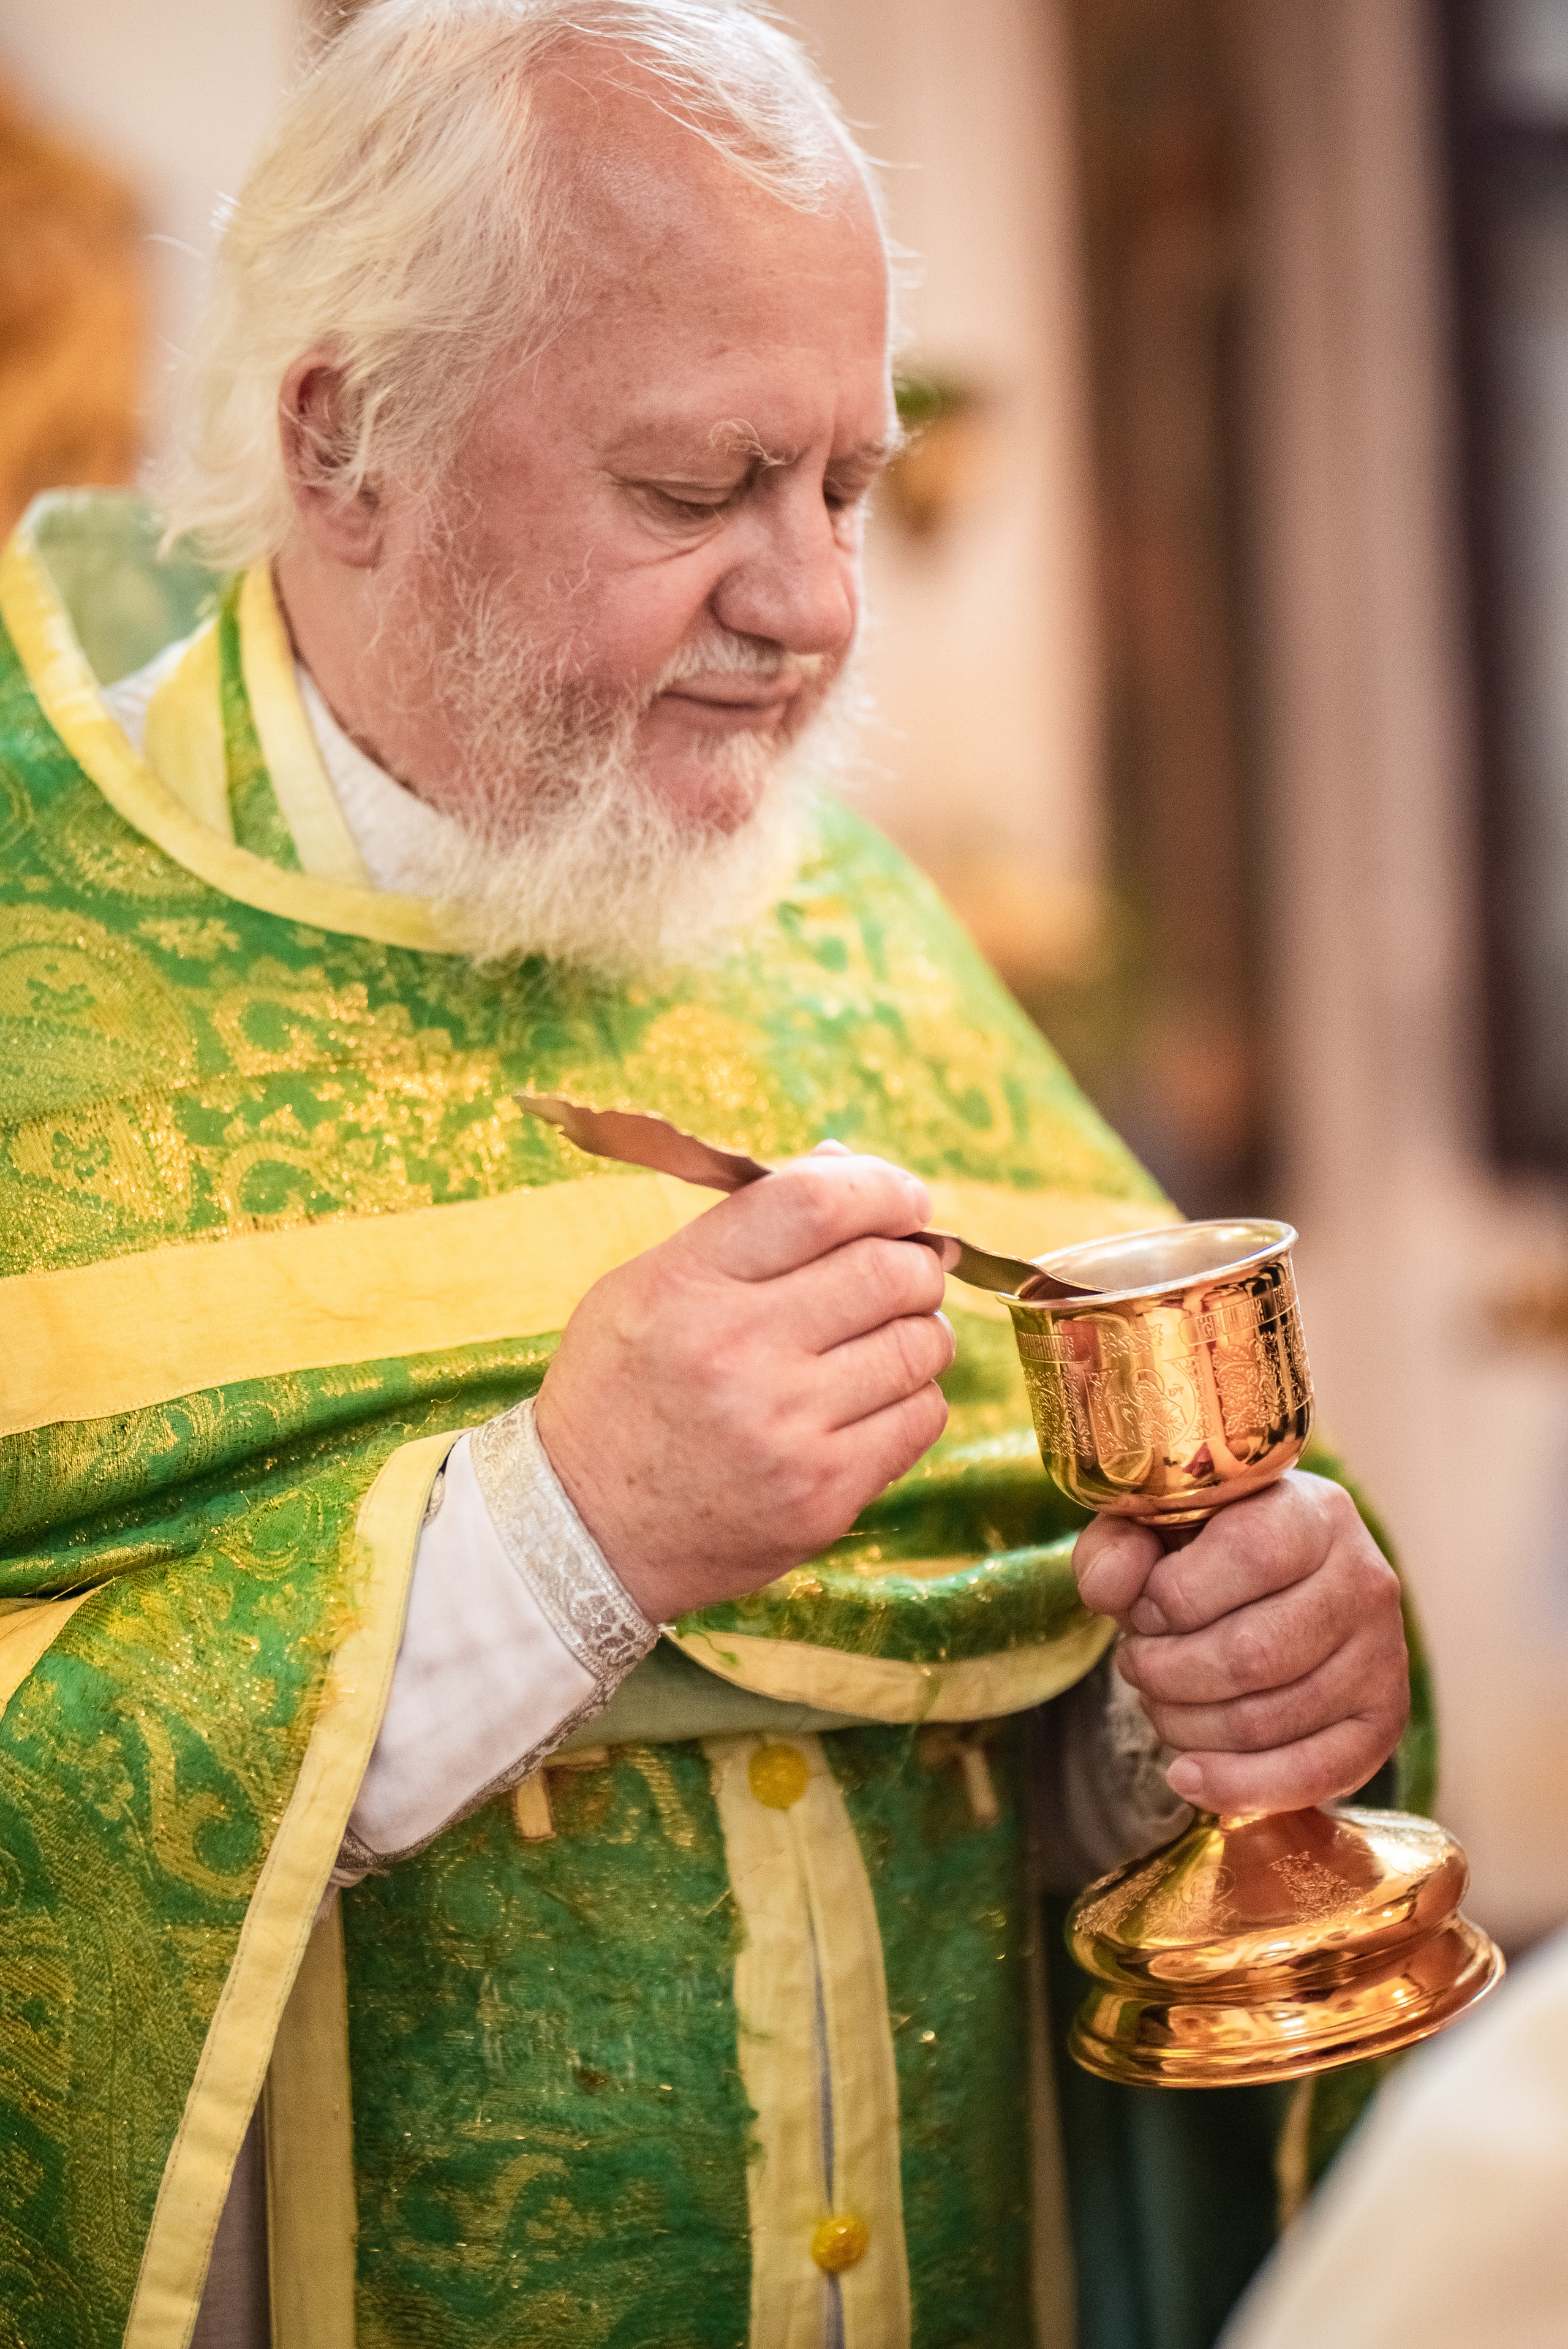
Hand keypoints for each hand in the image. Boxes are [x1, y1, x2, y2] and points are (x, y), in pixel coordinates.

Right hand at [534, 1148, 953, 1620]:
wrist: (584, 1531)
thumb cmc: (621, 1391)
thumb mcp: (648, 1285)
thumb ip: (747, 1223)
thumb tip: (849, 1165)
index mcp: (687, 1286)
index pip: (818, 1203)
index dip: (883, 1188)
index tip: (904, 1199)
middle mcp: (738, 1354)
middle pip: (889, 1271)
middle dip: (914, 1261)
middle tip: (903, 1271)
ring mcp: (785, 1431)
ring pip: (921, 1345)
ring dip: (920, 1329)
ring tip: (885, 1336)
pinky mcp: (822, 1496)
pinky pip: (922, 1418)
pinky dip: (914, 1396)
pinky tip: (875, 1397)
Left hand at [1072, 1470, 1408, 1813]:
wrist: (1276, 1582)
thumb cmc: (1204, 1551)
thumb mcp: (1148, 1528)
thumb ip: (1116, 1547)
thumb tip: (1111, 1589)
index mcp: (1312, 1512)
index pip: (1251, 1556)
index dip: (1174, 1597)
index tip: (1140, 1611)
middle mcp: (1365, 1578)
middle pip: (1253, 1654)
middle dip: (1167, 1673)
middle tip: (1139, 1664)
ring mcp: (1384, 1653)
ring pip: (1269, 1719)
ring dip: (1186, 1726)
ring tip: (1161, 1701)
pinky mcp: (1383, 1719)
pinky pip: (1317, 1774)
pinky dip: (1240, 1787)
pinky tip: (1188, 1775)